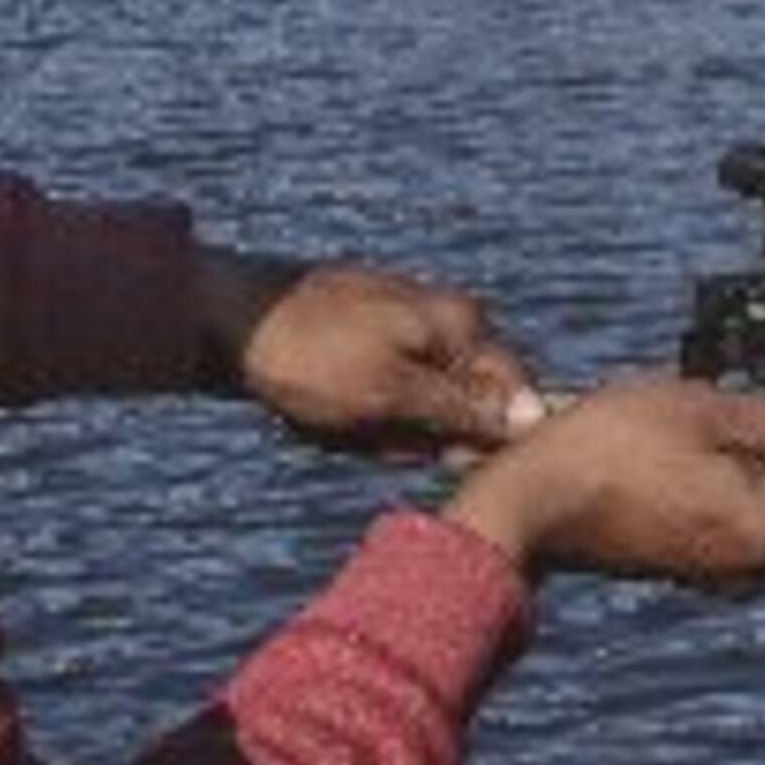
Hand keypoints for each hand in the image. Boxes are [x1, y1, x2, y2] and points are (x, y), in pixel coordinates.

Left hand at [208, 255, 542, 458]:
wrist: (227, 319)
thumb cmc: (310, 357)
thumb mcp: (391, 394)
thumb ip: (465, 408)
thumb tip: (537, 418)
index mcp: (461, 324)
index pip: (511, 400)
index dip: (469, 439)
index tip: (421, 445)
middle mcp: (445, 321)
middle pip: (461, 412)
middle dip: (415, 436)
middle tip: (363, 428)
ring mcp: (407, 329)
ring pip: (418, 413)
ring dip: (378, 431)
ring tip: (334, 415)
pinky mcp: (372, 342)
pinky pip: (383, 399)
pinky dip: (354, 416)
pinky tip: (320, 407)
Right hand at [440, 375, 764, 593]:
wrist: (528, 503)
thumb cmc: (614, 449)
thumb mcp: (712, 412)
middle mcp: (749, 567)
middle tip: (739, 417)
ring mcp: (710, 572)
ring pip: (761, 518)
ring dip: (745, 475)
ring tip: (690, 431)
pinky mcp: (676, 567)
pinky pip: (721, 527)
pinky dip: (712, 492)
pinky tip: (666, 457)